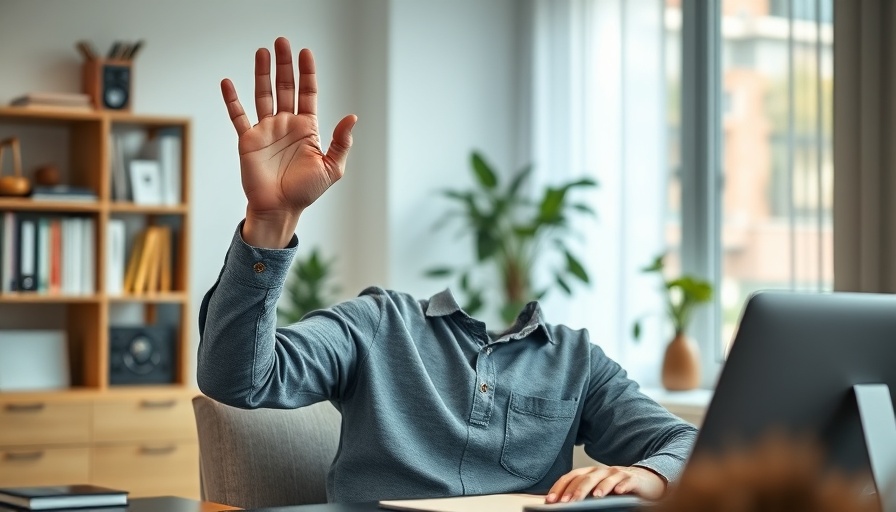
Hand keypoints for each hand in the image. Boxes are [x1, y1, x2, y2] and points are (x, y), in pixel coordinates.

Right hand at [221, 37, 356, 247]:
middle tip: (282, 42)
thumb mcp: (332, 168)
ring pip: (263, 94)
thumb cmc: (306, 192)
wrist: (280, 209)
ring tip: (262, 52)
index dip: (307, 73)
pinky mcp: (248, 140)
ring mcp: (266, 130)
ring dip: (262, 73)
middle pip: (285, 87)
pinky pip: (239, 116)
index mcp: (307, 129)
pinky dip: (232, 100)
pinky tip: (228, 82)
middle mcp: (286, 124)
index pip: (308, 93)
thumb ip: (341, 142)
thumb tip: (352, 118)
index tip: (306, 53)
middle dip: (284, 65)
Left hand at [545, 465, 666, 502]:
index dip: (560, 487)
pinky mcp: (633, 479)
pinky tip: (618, 492)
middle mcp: (601, 471)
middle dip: (575, 490)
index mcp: (590, 473)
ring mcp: (617, 473)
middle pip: (587, 478)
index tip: (550, 501)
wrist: (644, 481)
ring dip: (600, 487)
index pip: (571, 477)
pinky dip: (622, 486)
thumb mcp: (597, 491)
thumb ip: (583, 495)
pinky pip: (627, 481)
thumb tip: (562, 505)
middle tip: (567, 503)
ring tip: (594, 497)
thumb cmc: (616, 488)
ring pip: (606, 478)